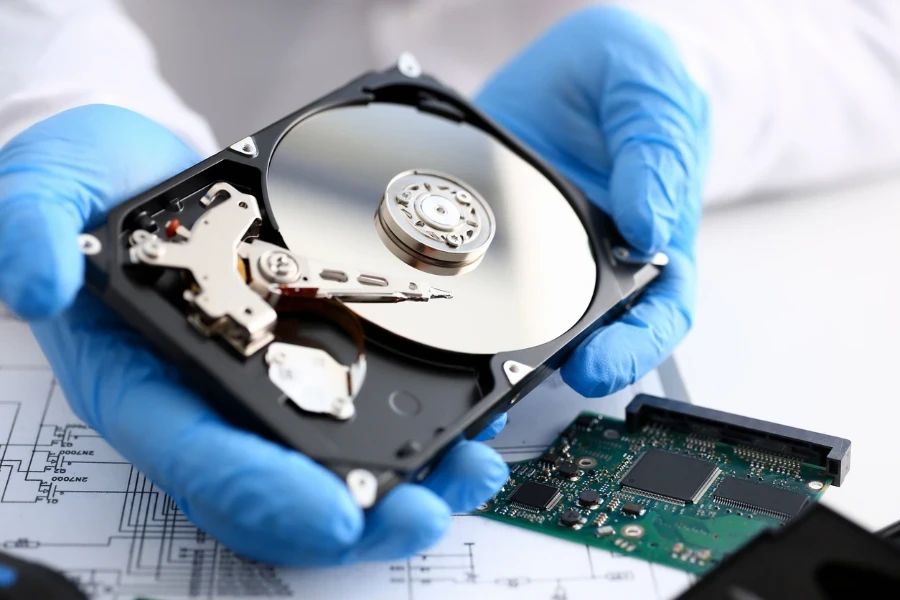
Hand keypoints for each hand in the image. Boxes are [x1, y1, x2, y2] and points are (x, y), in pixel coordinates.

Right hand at [0, 105, 508, 565]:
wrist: (140, 169)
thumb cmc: (91, 191)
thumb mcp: (43, 191)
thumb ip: (28, 229)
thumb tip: (39, 279)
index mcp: (144, 385)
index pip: (204, 461)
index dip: (268, 495)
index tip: (337, 509)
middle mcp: (206, 402)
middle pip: (279, 492)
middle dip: (353, 515)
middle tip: (422, 510)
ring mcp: (258, 389)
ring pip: (327, 469)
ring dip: (400, 484)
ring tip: (462, 475)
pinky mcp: (300, 363)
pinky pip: (354, 419)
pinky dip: (409, 432)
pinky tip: (458, 424)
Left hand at [476, 5, 709, 396]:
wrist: (575, 63)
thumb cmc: (631, 77)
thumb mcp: (652, 92)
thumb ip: (655, 151)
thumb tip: (648, 225)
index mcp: (651, 238)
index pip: (656, 313)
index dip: (629, 349)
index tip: (593, 365)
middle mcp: (595, 260)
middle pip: (584, 336)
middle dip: (545, 374)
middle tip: (506, 390)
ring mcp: (538, 255)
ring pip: (519, 323)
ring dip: (489, 357)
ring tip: (455, 377)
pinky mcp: (488, 238)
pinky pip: (467, 276)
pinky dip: (447, 299)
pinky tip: (423, 305)